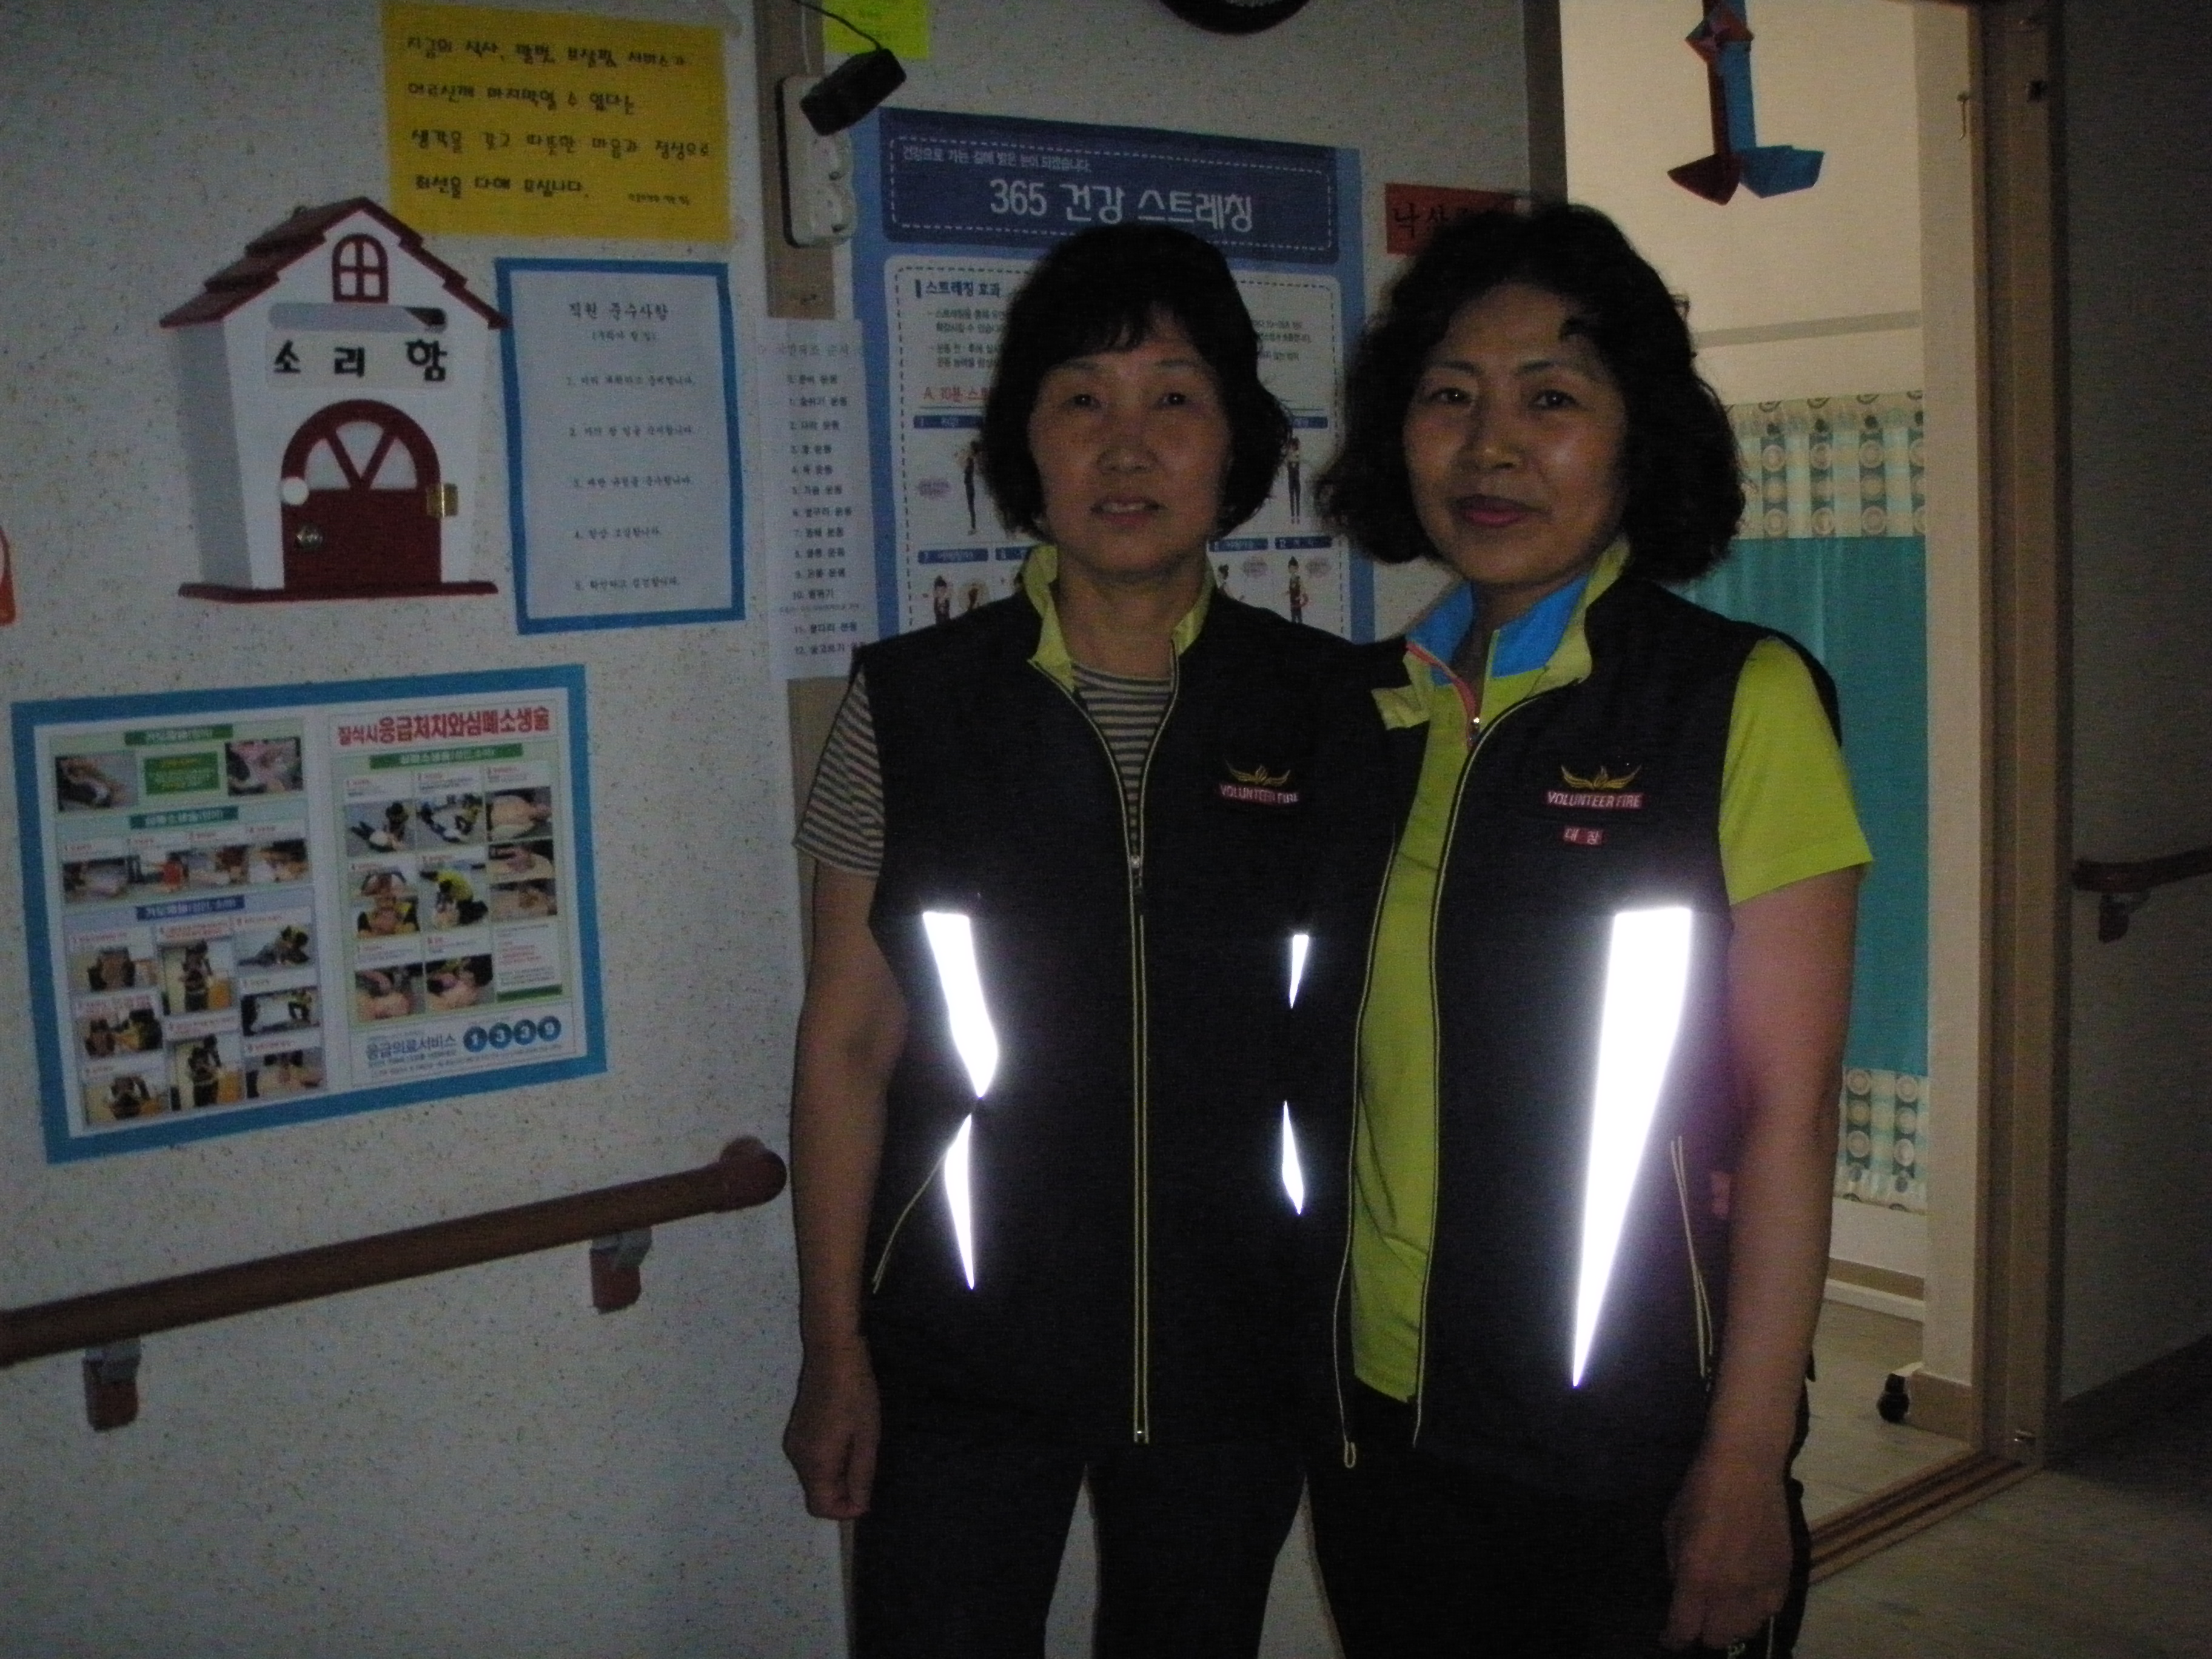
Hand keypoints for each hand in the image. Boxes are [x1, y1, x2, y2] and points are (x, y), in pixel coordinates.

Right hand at [783, 1346, 881, 1519]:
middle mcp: (797, 1457)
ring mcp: (794, 1442)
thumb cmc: (855, 1393)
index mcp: (814, 1462)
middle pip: (816, 1494)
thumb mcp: (867, 1437)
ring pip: (814, 1477)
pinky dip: (829, 1459)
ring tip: (858, 1445)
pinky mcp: (796, 1430)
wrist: (832, 1352)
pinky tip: (845, 1434)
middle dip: (843, 1490)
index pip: (821, 1508)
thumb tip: (858, 1507)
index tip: (866, 1491)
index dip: (846, 1510)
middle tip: (865, 1464)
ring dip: (837, 1474)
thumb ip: (861, 1475)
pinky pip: (811, 1460)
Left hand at [1661, 1452, 1792, 1649]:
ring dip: (1729, 1624)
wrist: (1747, 1466)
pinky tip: (1745, 1595)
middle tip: (1696, 1615)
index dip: (1673, 1637)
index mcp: (1698, 1577)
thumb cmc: (1700, 1490)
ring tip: (1721, 1607)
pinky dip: (1754, 1610)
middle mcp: (1731, 1590)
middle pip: (1717, 1637)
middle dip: (1701, 1631)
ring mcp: (1761, 1585)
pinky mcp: (1784, 1576)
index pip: (1685, 1629)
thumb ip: (1676, 1567)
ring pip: (1746, 1630)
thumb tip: (1681, 1593)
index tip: (1669, 1636)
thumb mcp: (1672, 1527)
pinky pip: (1769, 1611)